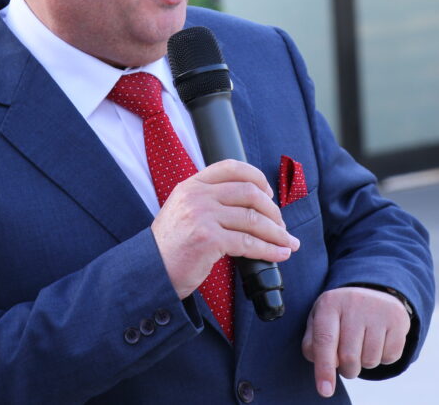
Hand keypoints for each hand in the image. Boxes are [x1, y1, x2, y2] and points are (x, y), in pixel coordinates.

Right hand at [151, 159, 299, 298]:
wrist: (150, 271)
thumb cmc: (171, 246)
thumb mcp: (183, 211)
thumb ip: (208, 200)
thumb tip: (249, 202)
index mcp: (192, 185)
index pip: (232, 167)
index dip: (257, 178)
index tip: (270, 194)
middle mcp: (197, 196)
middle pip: (249, 193)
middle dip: (273, 210)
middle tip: (282, 226)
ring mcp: (202, 216)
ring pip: (253, 219)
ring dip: (277, 232)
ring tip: (288, 243)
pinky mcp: (208, 239)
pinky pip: (248, 242)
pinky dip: (269, 249)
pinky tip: (279, 254)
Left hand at [302, 287, 410, 397]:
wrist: (372, 294)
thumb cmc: (339, 317)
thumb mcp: (320, 322)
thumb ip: (313, 344)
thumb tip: (326, 366)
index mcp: (329, 303)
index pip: (325, 340)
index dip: (324, 369)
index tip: (325, 392)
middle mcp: (354, 302)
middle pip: (349, 357)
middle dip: (347, 370)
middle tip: (347, 361)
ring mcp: (378, 309)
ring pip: (371, 360)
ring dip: (365, 363)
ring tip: (363, 345)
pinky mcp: (398, 319)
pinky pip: (390, 357)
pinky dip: (383, 358)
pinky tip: (379, 341)